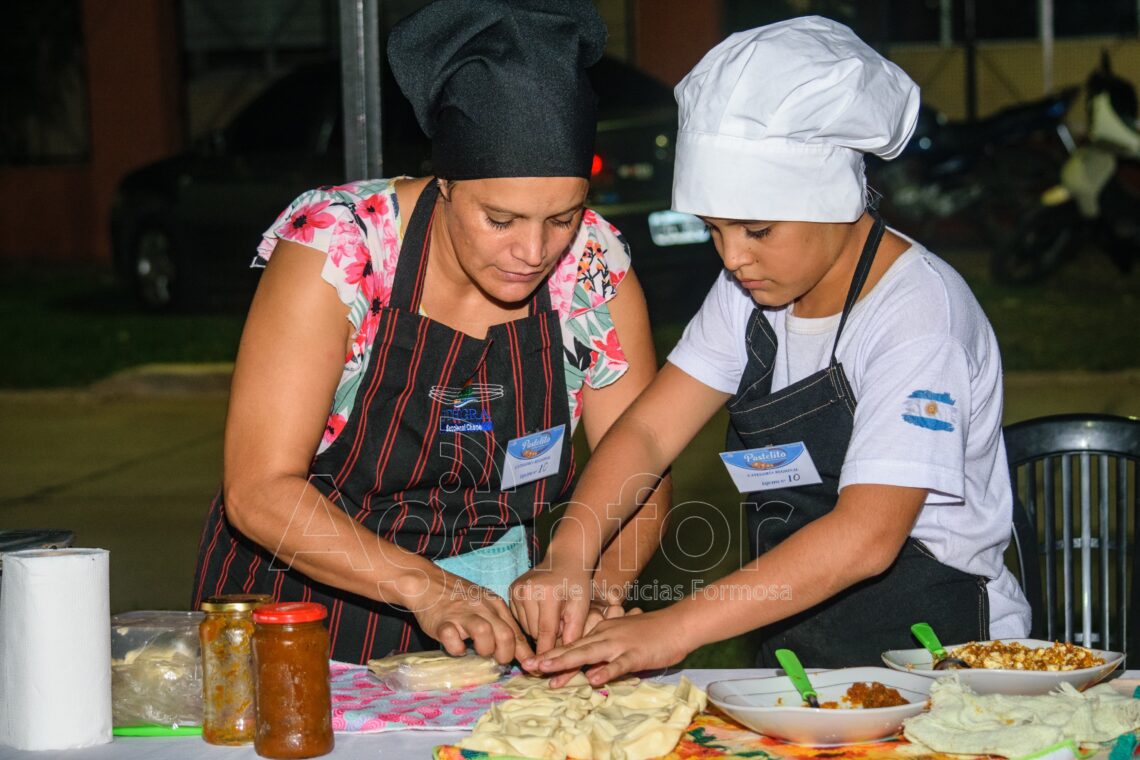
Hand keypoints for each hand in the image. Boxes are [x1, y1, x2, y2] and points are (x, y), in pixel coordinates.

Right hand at [397, 569, 533, 665]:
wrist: (428, 583)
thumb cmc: (459, 598)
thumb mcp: (485, 605)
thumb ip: (499, 624)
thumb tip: (516, 650)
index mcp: (496, 605)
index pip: (516, 632)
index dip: (523, 653)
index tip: (528, 666)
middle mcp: (482, 608)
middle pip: (505, 634)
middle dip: (505, 654)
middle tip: (498, 660)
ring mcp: (462, 614)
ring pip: (484, 632)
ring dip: (484, 649)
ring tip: (478, 652)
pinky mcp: (442, 622)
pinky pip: (452, 638)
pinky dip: (456, 648)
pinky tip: (457, 648)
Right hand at [510, 555, 592, 657]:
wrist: (564, 561)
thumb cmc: (577, 585)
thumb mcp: (581, 607)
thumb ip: (574, 632)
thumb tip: (563, 659)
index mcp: (547, 594)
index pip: (545, 631)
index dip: (547, 652)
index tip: (546, 670)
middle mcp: (527, 591)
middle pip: (533, 631)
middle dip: (547, 636)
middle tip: (559, 625)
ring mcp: (516, 590)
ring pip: (524, 627)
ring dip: (537, 629)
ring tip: (551, 616)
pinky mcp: (511, 591)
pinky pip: (518, 618)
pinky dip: (529, 620)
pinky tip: (540, 611)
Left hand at [526, 607, 694, 686]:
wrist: (678, 623)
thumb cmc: (651, 632)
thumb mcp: (623, 638)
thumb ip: (606, 652)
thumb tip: (590, 668)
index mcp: (602, 632)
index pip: (573, 645)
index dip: (552, 655)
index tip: (532, 664)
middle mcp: (606, 635)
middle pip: (574, 648)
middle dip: (550, 658)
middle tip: (528, 667)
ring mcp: (620, 644)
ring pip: (589, 653)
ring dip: (567, 662)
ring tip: (548, 672)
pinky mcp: (636, 654)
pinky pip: (619, 664)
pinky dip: (606, 672)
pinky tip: (593, 680)